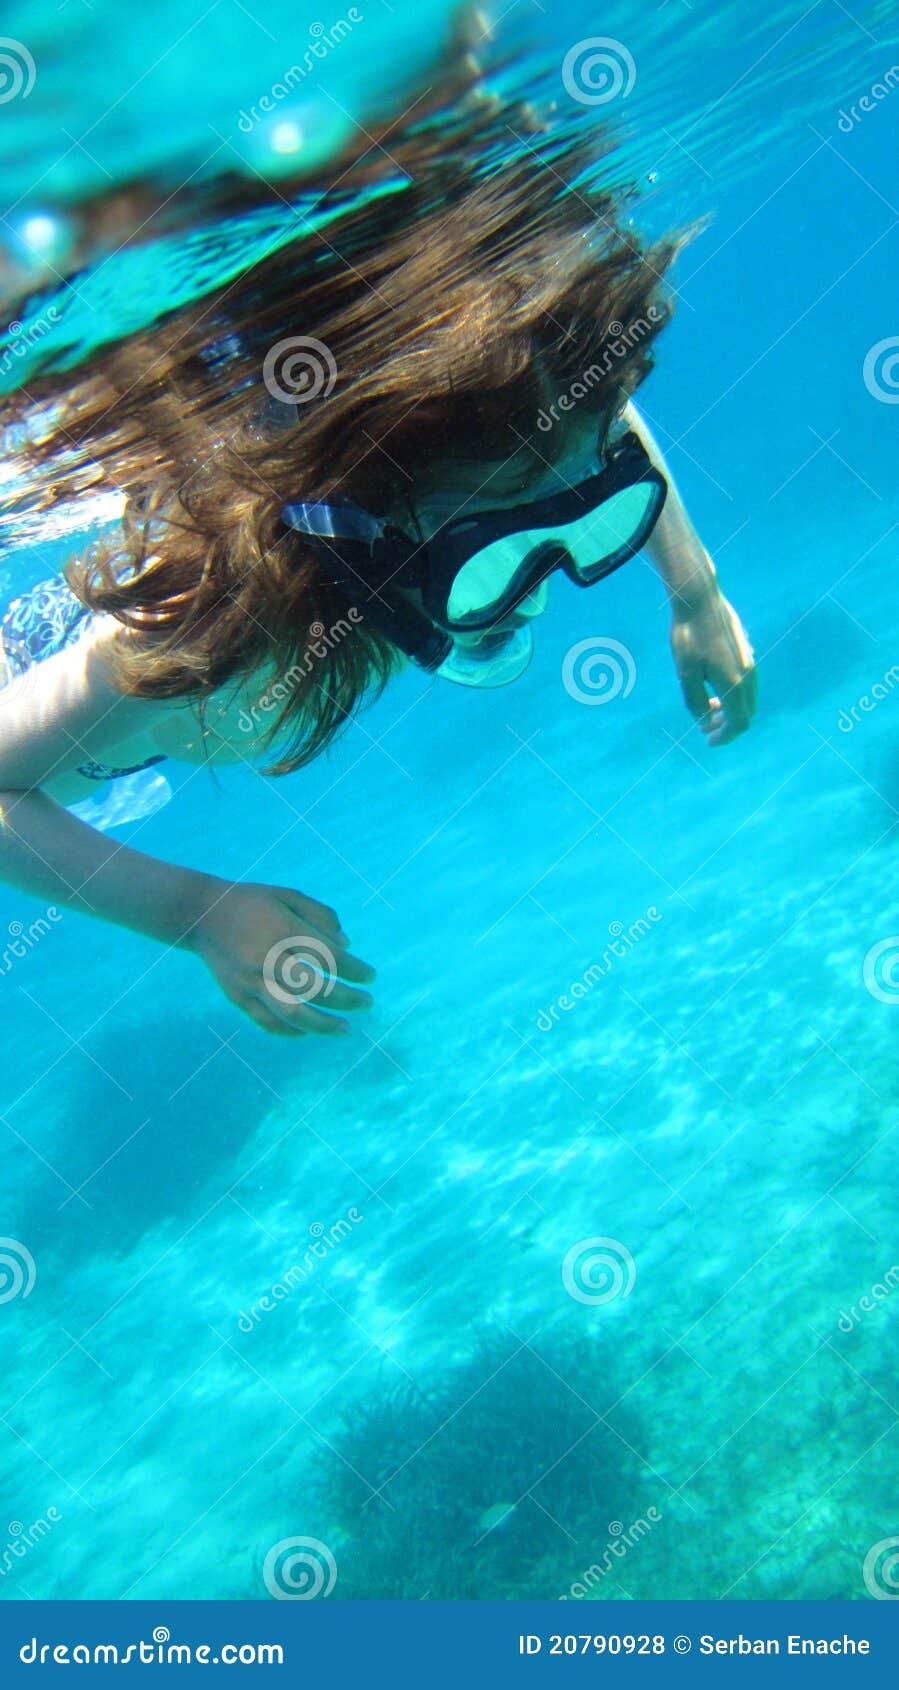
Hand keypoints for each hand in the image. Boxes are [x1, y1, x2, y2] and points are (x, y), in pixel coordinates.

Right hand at [187, 881, 375, 1036]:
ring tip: (345, 1029)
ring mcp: (250, 981)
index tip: (372, 977)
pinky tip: (310, 1031)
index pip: (329, 956)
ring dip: (324, 1025)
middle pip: (315, 988)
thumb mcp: (289, 896)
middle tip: (368, 1003)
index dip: (356, 970)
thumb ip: (321, 916)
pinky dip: (291, 1031)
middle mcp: (266, 958)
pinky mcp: (237, 996)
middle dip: (347, 999)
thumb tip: (347, 947)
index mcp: (282, 929)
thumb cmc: (252, 902)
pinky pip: (267, 1022)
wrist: (200, 914)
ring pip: (292, 1013)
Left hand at [670, 589, 756, 746]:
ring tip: (705, 706)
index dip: (725, 737)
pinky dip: (731, 694)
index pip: (739, 723)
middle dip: (726, 724)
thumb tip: (706, 722)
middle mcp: (747, 674)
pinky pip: (744, 682)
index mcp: (734, 684)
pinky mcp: (745, 651)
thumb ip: (696, 702)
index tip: (708, 741)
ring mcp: (749, 661)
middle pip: (746, 713)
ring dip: (729, 708)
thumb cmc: (689, 637)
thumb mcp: (685, 674)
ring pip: (746, 697)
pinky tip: (712, 685)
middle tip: (703, 727)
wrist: (699, 599)